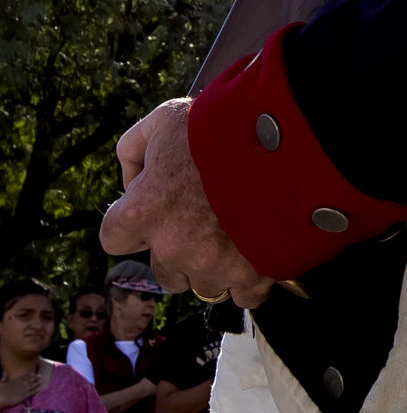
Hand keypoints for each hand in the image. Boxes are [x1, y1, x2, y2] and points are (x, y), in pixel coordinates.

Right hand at [0, 371, 44, 405]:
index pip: (23, 377)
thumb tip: (4, 371)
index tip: (33, 373)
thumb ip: (4, 377)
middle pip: (29, 380)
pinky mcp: (23, 396)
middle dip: (34, 378)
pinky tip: (39, 389)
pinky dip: (35, 391)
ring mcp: (22, 390)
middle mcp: (20, 384)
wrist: (1, 398)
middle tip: (40, 375)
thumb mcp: (1, 382)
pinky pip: (30, 393)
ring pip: (31, 385)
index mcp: (15, 381)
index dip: (29, 375)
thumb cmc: (0, 391)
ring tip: (41, 381)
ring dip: (36, 383)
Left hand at [101, 101, 272, 309]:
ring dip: (215, 263)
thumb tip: (131, 179)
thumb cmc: (221, 124)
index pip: (114, 237)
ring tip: (239, 226)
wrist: (286, 136)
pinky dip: (251, 276)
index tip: (156, 206)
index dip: (134, 219)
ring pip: (203, 282)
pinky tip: (260, 247)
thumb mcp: (165, 117)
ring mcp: (212, 267)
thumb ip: (134, 148)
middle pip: (163, 269)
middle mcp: (171, 248)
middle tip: (207, 214)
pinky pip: (243, 295)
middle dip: (180, 247)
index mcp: (143, 211)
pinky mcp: (251, 276)